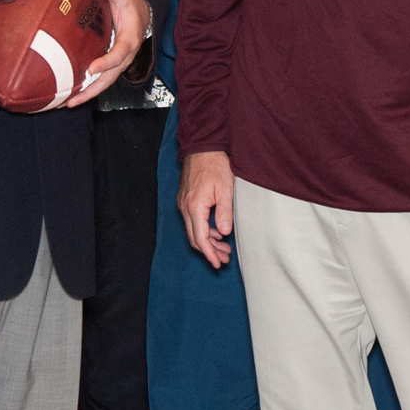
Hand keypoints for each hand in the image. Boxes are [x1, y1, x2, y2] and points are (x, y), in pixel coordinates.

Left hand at [64, 0, 149, 107]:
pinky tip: (70, 95)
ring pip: (103, 84)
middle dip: (91, 91)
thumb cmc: (130, 4)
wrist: (142, 15)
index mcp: (128, 40)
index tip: (90, 69)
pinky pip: (100, 80)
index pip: (118, 55)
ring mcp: (118, 64)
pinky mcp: (111, 66)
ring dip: (86, 95)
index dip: (105, 63)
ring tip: (66, 104)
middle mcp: (124, 56)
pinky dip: (86, 89)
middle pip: (109, 79)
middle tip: (71, 100)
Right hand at [179, 150, 235, 268]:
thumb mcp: (225, 189)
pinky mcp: (185, 199)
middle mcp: (185, 207)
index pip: (200, 238)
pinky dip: (203, 229)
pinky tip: (216, 231)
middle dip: (209, 251)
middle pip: (194, 238)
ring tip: (223, 248)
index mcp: (195, 207)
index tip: (218, 263)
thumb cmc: (215, 165)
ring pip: (193, 230)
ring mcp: (183, 203)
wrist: (202, 146)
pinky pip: (192, 220)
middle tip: (224, 259)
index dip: (209, 254)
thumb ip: (224, 213)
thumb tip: (223, 233)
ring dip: (207, 241)